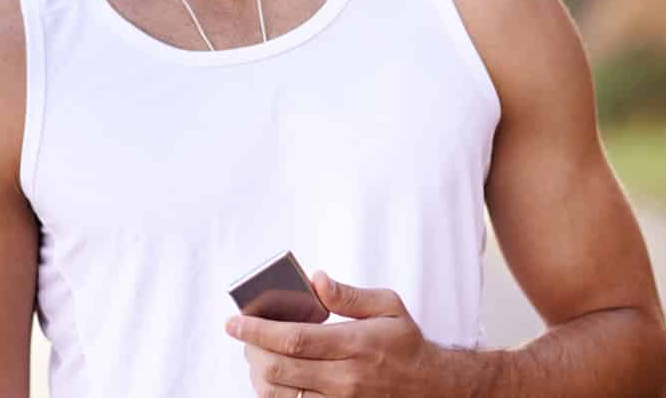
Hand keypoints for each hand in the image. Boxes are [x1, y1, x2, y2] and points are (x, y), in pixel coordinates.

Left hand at [224, 270, 471, 396]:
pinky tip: (273, 378)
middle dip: (252, 351)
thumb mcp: (388, 307)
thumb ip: (348, 295)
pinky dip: (274, 394)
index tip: (232, 322)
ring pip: (280, 394)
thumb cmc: (406, 343)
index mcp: (354, 345)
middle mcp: (344, 378)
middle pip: (278, 369)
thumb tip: (315, 280)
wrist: (433, 386)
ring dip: (258, 374)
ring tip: (257, 355)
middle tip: (244, 335)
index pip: (293, 339)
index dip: (257, 331)